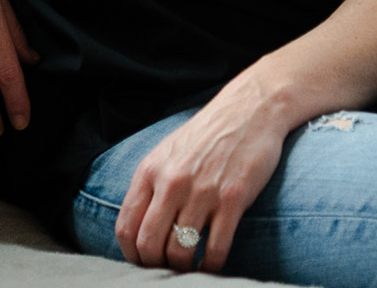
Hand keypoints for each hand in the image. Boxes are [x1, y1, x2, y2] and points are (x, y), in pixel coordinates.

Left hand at [114, 80, 286, 273]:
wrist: (250, 109)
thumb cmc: (207, 134)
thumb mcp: (168, 152)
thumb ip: (151, 185)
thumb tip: (139, 227)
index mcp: (151, 170)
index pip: (126, 226)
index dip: (131, 254)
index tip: (142, 261)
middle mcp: (172, 182)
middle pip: (149, 244)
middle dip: (155, 265)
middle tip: (167, 268)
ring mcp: (203, 191)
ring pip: (180, 251)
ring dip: (183, 268)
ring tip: (189, 268)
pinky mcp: (233, 198)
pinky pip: (216, 248)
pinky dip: (211, 265)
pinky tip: (212, 263)